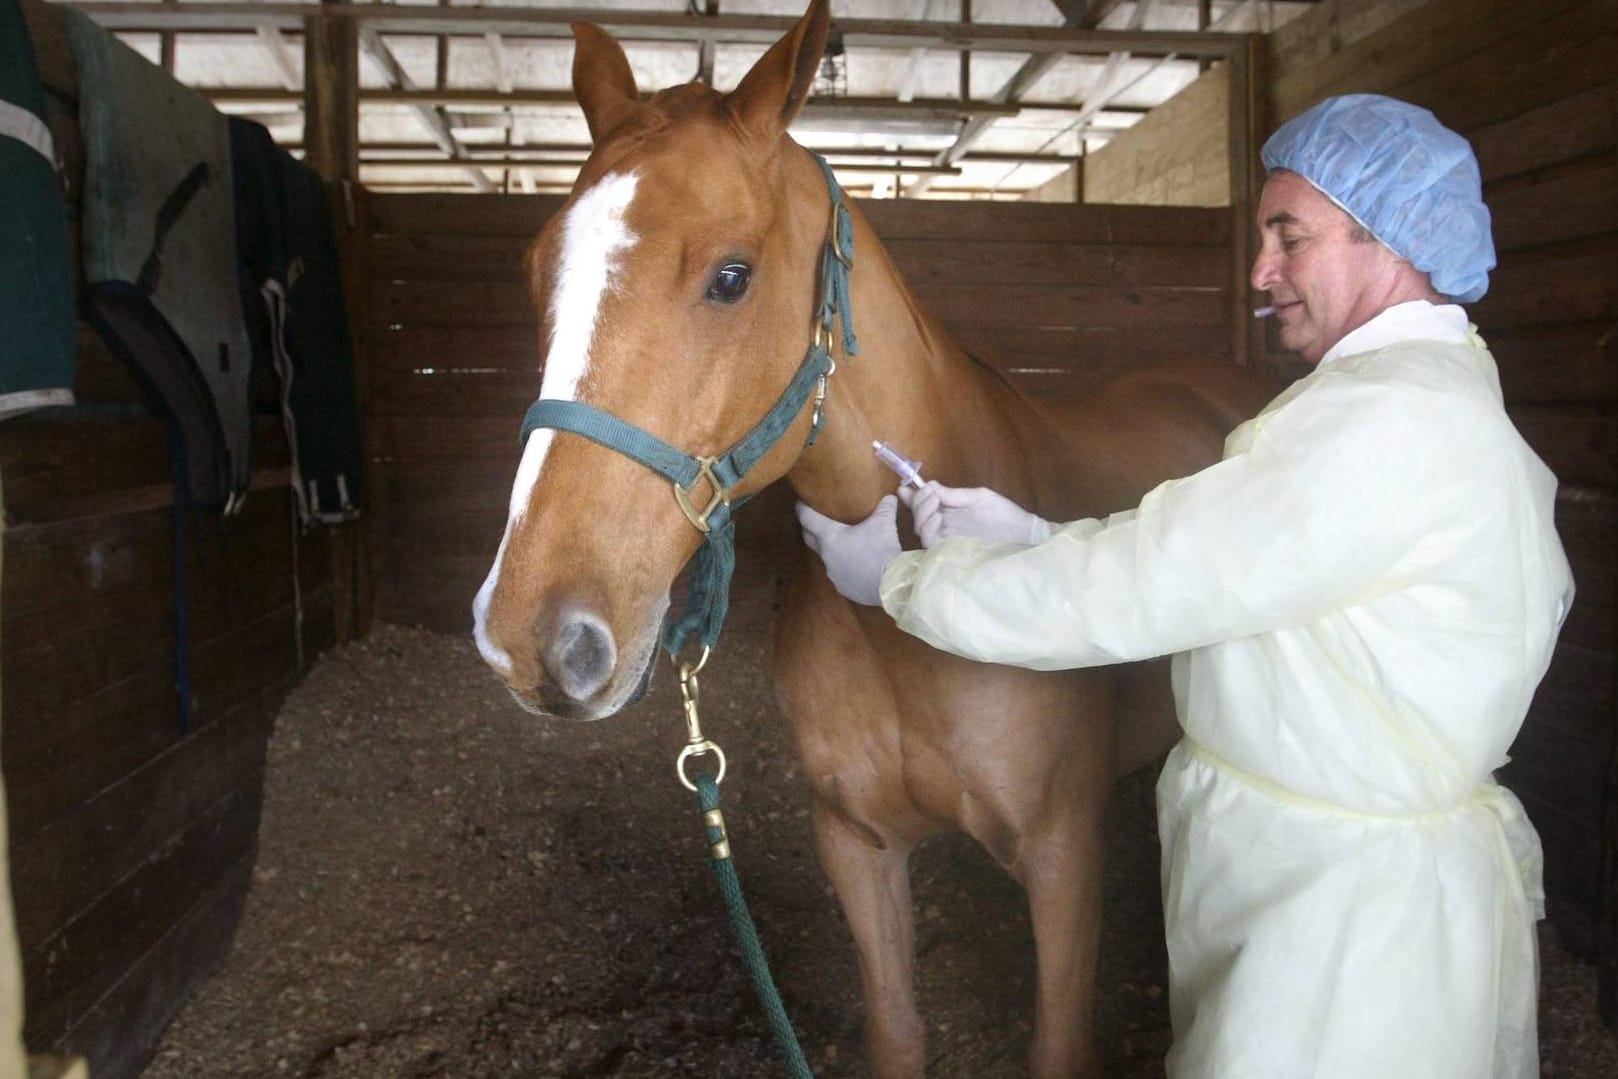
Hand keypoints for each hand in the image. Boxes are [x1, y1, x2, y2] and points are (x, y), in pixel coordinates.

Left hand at [795, 496, 900, 605]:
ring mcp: (833, 574)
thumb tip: (889, 497)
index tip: (801, 500)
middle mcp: (826, 555)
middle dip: (810, 527)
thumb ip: (885, 506)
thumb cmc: (881, 549)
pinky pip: (838, 572)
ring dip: (829, 548)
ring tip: (842, 540)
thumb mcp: (885, 523)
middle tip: (817, 517)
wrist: (891, 584)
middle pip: (809, 538)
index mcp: (830, 536)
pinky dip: (843, 565)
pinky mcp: (842, 587)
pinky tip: (855, 562)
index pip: (807, 518)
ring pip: (825, 557)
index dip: (802, 507)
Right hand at [897, 481, 1051, 547]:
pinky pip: (930, 542)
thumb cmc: (1005, 515)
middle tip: (930, 493)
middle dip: (918, 501)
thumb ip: (954, 495)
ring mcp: (947, 538)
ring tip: (934, 502)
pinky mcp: (951, 550)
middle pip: (918, 516)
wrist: (1023, 534)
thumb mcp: (979, 497)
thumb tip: (930, 485)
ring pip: (920, 528)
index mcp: (950, 512)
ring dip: (922, 512)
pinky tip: (937, 518)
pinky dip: (928, 528)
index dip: (911, 496)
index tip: (905, 486)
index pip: (923, 505)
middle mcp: (944, 526)